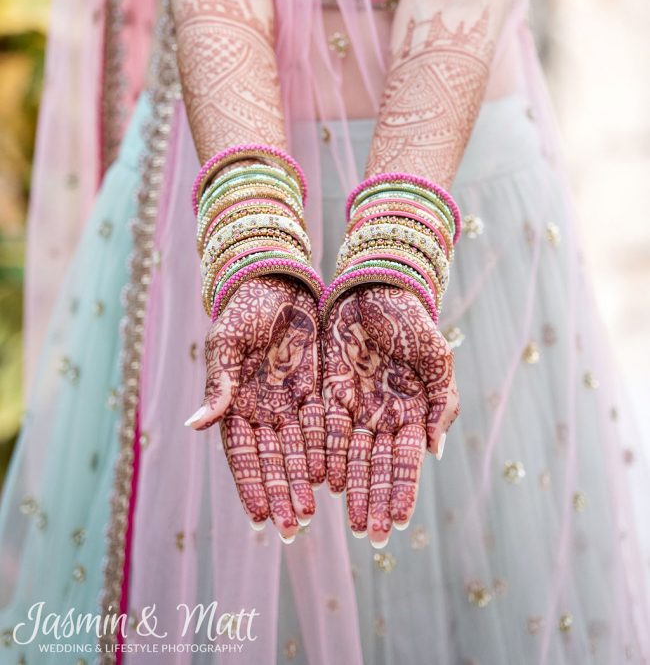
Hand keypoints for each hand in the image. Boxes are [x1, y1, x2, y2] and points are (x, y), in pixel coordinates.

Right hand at [185, 275, 324, 539]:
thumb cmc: (243, 308)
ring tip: (312, 512)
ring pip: (299, 449)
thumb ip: (217, 384)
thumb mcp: (226, 343)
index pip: (242, 453)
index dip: (251, 483)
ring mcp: (290, 401)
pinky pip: (324, 424)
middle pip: (273, 459)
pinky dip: (328, 450)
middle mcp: (263, 409)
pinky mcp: (316, 388)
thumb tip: (194, 424)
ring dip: (303, 481)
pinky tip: (335, 476)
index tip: (258, 516)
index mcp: (235, 402)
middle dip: (281, 493)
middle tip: (291, 527)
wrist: (276, 280)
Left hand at [322, 284, 458, 545]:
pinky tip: (324, 481)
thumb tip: (435, 451)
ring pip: (351, 456)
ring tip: (349, 520)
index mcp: (413, 410)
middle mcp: (383, 415)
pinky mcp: (329, 391)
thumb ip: (443, 402)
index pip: (406, 460)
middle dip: (375, 501)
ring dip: (352, 489)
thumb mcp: (436, 356)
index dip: (402, 491)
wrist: (375, 285)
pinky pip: (325, 429)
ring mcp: (356, 405)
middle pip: (377, 466)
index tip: (398, 523)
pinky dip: (326, 456)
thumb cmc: (411, 319)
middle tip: (372, 536)